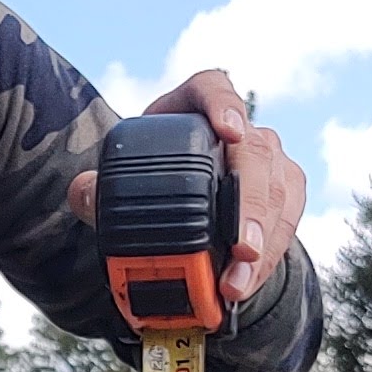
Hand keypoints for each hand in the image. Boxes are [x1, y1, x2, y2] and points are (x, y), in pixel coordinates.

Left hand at [63, 65, 303, 308]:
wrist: (187, 197)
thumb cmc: (154, 178)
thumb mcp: (124, 177)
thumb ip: (99, 186)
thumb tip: (83, 191)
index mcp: (194, 107)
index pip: (213, 89)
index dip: (224, 106)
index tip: (230, 132)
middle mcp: (240, 128)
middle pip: (256, 154)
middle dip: (251, 204)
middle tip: (241, 246)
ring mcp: (268, 160)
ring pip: (277, 193)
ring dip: (261, 244)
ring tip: (236, 282)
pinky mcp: (285, 192)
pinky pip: (287, 222)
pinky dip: (268, 257)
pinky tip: (247, 282)